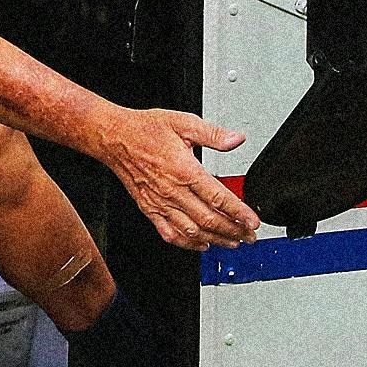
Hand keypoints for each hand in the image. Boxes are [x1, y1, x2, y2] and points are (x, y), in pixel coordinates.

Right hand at [97, 109, 261, 251]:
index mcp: (184, 170)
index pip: (218, 198)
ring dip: (215, 239)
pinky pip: (169, 233)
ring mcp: (159, 203)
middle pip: (209, 219)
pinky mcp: (149, 209)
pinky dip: (187, 243)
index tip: (252, 221)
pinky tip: (200, 244)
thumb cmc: (145, 129)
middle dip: (233, 230)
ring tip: (232, 242)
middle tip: (249, 235)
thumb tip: (235, 139)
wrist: (114, 138)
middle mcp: (172, 190)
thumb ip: (212, 133)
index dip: (239, 212)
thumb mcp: (183, 122)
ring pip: (192, 230)